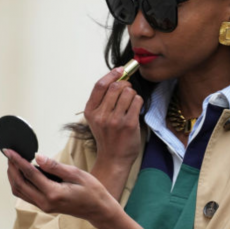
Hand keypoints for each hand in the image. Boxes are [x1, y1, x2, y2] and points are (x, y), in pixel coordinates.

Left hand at [4, 149, 117, 225]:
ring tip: (13, 161)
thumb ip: (55, 166)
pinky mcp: (44, 206)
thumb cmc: (92, 190)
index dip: (17, 161)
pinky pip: (26, 194)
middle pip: (19, 184)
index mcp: (53, 193)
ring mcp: (43, 206)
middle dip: (12, 168)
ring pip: (19, 191)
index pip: (30, 174)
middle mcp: (45, 202)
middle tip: (9, 153)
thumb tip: (37, 157)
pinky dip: (20, 182)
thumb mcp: (76, 174)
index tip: (8, 150)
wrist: (98, 209)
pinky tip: (22, 172)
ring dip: (13, 176)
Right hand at [84, 67, 143, 196]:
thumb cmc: (108, 137)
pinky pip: (137, 101)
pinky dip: (139, 101)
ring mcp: (115, 120)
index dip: (112, 74)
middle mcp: (101, 115)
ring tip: (131, 102)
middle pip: (116, 86)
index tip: (120, 70)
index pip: (100, 85)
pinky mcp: (128, 124)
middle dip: (125, 84)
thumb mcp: (98, 119)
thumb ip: (104, 101)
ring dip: (133, 94)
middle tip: (128, 90)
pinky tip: (136, 108)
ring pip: (128, 92)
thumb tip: (117, 78)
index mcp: (91, 111)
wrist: (113, 159)